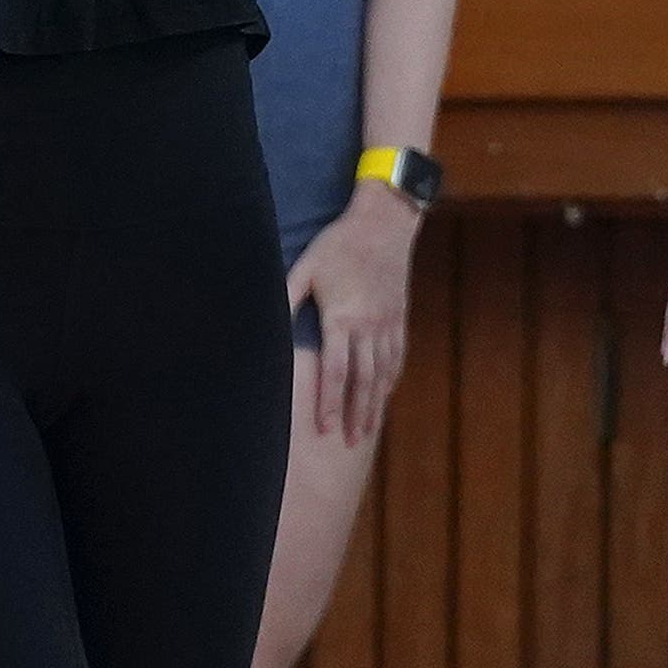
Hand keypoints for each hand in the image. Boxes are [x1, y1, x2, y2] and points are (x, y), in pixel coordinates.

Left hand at [290, 182, 422, 443]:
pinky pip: (397, 356)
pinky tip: (385, 394)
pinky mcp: (399, 317)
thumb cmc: (339, 244)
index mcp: (343, 317)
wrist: (385, 223)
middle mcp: (369, 326)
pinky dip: (391, 379)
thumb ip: (286, 297)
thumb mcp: (306, 266)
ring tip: (368, 430)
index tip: (325, 428)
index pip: (336, 370)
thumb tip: (267, 324)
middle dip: (356, 414)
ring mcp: (388, 323)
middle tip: (351, 443)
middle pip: (364, 380)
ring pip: (383, 372)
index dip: (330, 401)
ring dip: (375, 404)